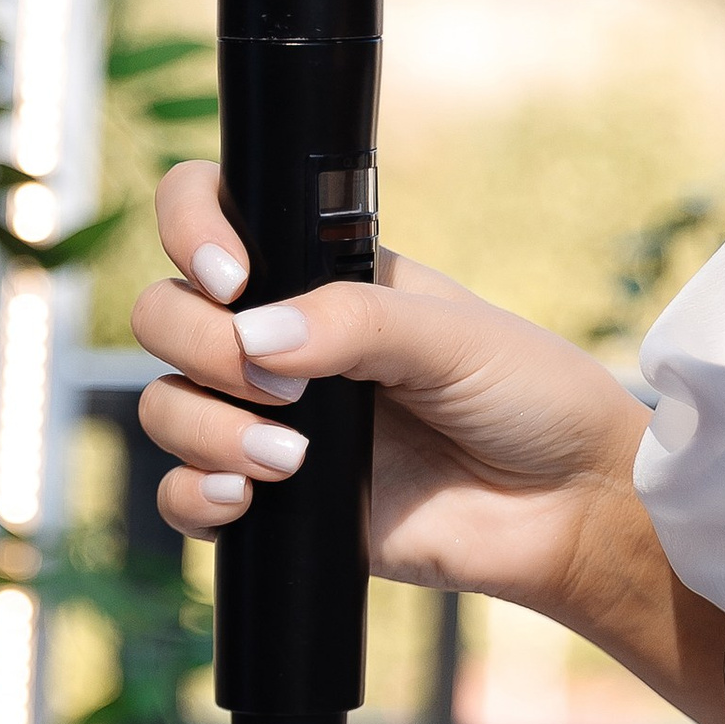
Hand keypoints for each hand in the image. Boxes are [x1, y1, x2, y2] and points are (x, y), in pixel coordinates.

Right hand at [129, 161, 724, 723]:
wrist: (561, 508)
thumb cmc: (527, 399)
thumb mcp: (451, 336)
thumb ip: (354, 324)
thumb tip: (252, 338)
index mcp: (321, 276)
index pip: (213, 215)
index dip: (193, 230)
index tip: (234, 279)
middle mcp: (280, 343)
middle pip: (163, 316)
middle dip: (198, 347)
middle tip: (282, 388)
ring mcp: (268, 423)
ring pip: (165, 408)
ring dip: (205, 430)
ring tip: (290, 460)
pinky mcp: (269, 506)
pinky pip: (182, 498)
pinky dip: (194, 498)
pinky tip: (246, 501)